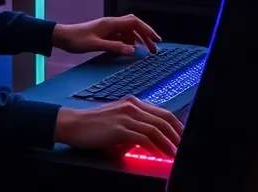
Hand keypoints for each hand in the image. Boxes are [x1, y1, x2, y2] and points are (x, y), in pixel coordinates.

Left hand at [51, 14, 160, 54]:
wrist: (62, 36)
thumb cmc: (76, 40)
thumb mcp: (96, 45)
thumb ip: (114, 47)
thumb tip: (132, 50)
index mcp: (110, 23)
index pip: (134, 22)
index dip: (147, 30)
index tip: (156, 40)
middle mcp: (111, 23)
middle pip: (134, 26)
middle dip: (146, 35)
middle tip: (154, 48)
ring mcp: (108, 28)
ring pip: (128, 31)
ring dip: (138, 40)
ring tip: (146, 51)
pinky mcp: (104, 33)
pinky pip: (121, 36)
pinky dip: (129, 42)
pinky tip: (131, 49)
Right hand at [54, 96, 183, 156]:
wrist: (74, 124)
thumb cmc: (94, 125)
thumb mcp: (118, 120)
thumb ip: (134, 126)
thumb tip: (151, 140)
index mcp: (133, 103)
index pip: (163, 112)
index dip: (176, 126)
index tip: (182, 137)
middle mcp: (132, 106)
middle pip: (164, 119)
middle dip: (177, 135)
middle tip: (184, 147)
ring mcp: (126, 116)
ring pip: (156, 129)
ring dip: (169, 144)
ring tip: (175, 154)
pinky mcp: (120, 128)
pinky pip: (144, 138)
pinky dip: (155, 148)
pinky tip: (160, 155)